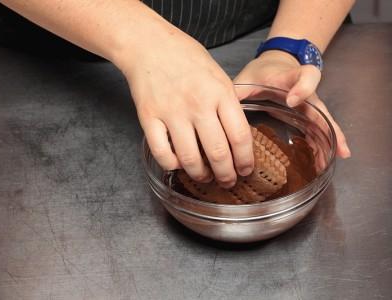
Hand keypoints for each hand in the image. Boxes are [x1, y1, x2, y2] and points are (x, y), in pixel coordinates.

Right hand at [118, 23, 253, 187]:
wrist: (150, 45)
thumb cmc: (186, 58)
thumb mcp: (218, 75)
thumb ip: (228, 104)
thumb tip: (236, 136)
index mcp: (220, 93)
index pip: (240, 137)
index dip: (245, 160)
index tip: (246, 170)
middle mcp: (198, 105)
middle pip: (218, 153)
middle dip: (226, 175)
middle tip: (228, 182)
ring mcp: (172, 112)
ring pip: (190, 159)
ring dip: (200, 175)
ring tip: (205, 177)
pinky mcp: (149, 118)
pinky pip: (162, 153)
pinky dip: (172, 165)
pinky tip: (178, 164)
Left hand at [233, 50, 350, 157]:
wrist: (278, 63)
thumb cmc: (261, 71)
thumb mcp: (247, 77)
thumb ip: (237, 91)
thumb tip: (218, 110)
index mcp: (288, 78)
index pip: (304, 76)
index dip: (302, 87)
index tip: (292, 100)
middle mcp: (304, 92)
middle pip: (319, 106)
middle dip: (324, 125)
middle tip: (326, 146)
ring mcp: (309, 104)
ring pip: (323, 121)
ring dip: (329, 140)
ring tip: (331, 160)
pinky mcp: (308, 114)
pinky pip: (320, 128)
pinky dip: (327, 142)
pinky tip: (333, 158)